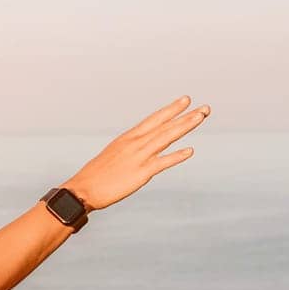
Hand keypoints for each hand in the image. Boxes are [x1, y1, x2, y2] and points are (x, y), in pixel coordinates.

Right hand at [62, 95, 210, 210]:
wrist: (83, 189)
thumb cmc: (94, 175)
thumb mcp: (112, 154)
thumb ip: (128, 149)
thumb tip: (136, 148)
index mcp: (128, 138)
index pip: (153, 119)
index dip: (171, 109)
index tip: (186, 100)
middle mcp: (135, 143)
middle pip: (165, 126)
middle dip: (186, 116)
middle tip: (205, 108)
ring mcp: (139, 157)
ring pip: (166, 137)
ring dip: (185, 126)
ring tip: (201, 117)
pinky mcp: (141, 173)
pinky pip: (162, 162)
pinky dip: (176, 156)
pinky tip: (190, 151)